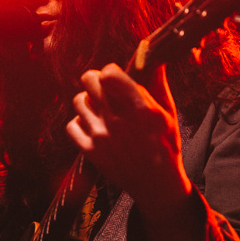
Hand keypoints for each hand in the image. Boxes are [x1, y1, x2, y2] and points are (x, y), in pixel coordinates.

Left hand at [66, 63, 192, 215]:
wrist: (156, 184)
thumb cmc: (165, 145)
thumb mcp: (167, 112)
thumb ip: (156, 83)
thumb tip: (151, 56)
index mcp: (140, 108)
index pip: (109, 73)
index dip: (111, 71)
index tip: (116, 77)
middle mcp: (118, 120)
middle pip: (89, 80)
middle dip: (96, 80)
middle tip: (104, 88)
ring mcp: (101, 136)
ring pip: (78, 101)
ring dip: (88, 101)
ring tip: (99, 108)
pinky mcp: (90, 151)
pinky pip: (72, 125)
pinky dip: (81, 123)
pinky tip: (94, 126)